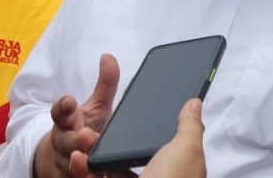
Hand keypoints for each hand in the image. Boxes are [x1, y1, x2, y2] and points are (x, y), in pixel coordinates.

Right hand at [34, 54, 120, 177]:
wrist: (65, 158)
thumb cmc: (86, 128)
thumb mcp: (96, 106)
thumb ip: (104, 84)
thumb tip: (108, 56)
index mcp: (68, 121)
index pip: (60, 112)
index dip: (63, 106)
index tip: (69, 101)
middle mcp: (63, 142)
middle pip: (65, 141)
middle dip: (75, 139)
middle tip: (86, 136)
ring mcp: (65, 163)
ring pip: (69, 165)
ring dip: (78, 164)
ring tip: (87, 161)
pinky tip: (97, 177)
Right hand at [66, 98, 205, 177]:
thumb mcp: (187, 151)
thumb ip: (190, 126)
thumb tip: (195, 103)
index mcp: (172, 169)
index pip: (157, 145)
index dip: (142, 129)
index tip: (127, 111)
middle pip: (125, 154)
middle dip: (108, 138)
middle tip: (95, 125)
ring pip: (105, 167)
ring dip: (91, 151)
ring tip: (83, 138)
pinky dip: (82, 169)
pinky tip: (78, 158)